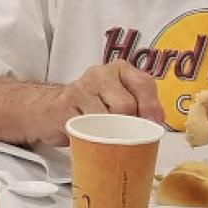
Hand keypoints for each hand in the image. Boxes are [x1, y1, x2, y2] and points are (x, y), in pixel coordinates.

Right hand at [31, 60, 163, 146]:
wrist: (50, 110)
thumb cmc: (92, 108)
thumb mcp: (119, 100)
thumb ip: (140, 105)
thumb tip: (156, 123)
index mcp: (119, 69)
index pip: (143, 83)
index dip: (152, 108)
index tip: (153, 126)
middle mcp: (100, 73)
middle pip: (126, 106)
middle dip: (129, 127)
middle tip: (125, 137)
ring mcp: (80, 88)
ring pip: (107, 119)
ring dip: (110, 135)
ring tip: (106, 137)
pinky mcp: (64, 106)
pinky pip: (86, 128)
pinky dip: (92, 138)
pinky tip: (89, 136)